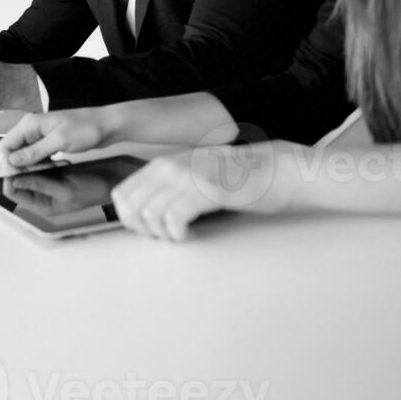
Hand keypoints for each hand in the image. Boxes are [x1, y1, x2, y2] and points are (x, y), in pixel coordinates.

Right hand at [0, 108, 106, 169]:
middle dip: (21, 167)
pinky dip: (42, 164)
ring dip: (33, 167)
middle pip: (14, 152)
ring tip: (50, 171)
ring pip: (25, 156)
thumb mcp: (59, 141)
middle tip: (38, 176)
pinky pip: (37, 156)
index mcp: (30, 124)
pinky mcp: (48, 142)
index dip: (8, 163)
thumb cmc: (86, 128)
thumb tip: (12, 161)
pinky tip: (53, 168)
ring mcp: (40, 136)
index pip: (6, 145)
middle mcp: (31, 129)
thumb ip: (34, 151)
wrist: (107, 125)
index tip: (17, 177)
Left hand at [1, 169, 112, 215]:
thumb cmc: (92, 190)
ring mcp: (47, 183)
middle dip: (23, 167)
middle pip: (18, 180)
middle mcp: (41, 195)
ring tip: (54, 163)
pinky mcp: (54, 172)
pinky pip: (40, 164)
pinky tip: (59, 161)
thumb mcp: (65, 190)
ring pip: (28, 169)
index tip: (12, 161)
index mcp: (41, 205)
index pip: (13, 193)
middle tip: (34, 158)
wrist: (110, 181)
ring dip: (36, 163)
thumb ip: (40, 185)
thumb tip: (14, 181)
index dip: (9, 177)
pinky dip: (46, 160)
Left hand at [111, 141, 304, 240]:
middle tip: (164, 237)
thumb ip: (168, 187)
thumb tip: (142, 213)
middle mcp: (171, 166)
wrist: (278, 169)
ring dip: (162, 234)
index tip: (146, 230)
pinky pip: (174, 218)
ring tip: (180, 236)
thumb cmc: (239, 178)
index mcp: (164, 162)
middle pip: (132, 206)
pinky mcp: (207, 190)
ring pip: (151, 214)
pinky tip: (190, 235)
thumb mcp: (195, 174)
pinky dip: (177, 233)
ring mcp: (188, 176)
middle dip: (143, 229)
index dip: (128, 218)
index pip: (122, 193)